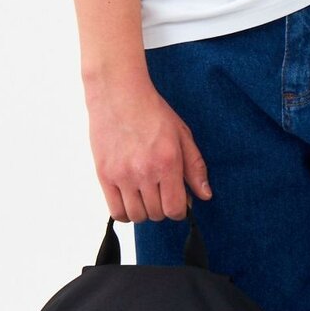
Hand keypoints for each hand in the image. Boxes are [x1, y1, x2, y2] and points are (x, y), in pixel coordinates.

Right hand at [86, 72, 212, 222]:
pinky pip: (116, 211)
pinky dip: (125, 212)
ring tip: (145, 195)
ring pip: (136, 216)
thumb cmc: (152, 112)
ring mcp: (122, 175)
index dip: (179, 210)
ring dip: (144, 211)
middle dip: (162, 208)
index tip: (177, 201)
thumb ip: (195, 167)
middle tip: (161, 193)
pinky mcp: (104, 175)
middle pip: (156, 214)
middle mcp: (144, 172)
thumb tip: (204, 196)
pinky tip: (130, 199)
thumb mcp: (182, 135)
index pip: (175, 209)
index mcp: (167, 162)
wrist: (118, 94)